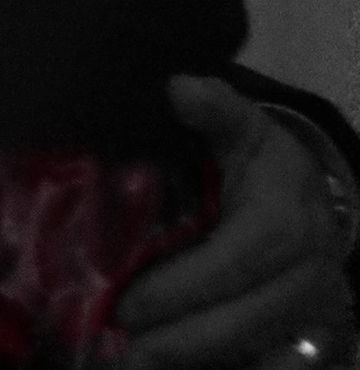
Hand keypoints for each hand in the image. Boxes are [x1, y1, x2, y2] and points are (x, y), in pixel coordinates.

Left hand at [117, 76, 355, 368]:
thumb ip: (213, 108)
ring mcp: (309, 312)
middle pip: (240, 321)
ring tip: (134, 360)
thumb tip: (180, 87)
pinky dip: (224, 367)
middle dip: (178, 339)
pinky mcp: (304, 336)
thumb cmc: (262, 160)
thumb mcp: (241, 125)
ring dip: (191, 359)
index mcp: (285, 223)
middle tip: (121, 344)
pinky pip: (267, 362)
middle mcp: (307, 275)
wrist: (309, 194)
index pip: (232, 264)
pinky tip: (171, 366)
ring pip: (251, 349)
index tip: (128, 302)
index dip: (179, 288)